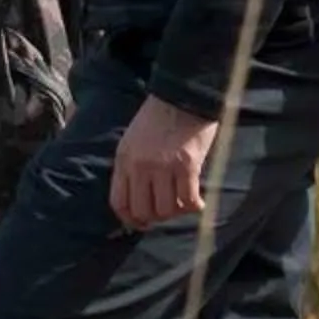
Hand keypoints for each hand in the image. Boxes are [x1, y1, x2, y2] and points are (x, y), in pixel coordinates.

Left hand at [110, 93, 219, 230]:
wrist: (183, 96)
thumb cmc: (159, 117)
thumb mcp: (133, 140)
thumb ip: (131, 167)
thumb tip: (138, 199)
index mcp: (124, 160)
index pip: (119, 202)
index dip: (130, 219)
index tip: (142, 222)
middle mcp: (140, 167)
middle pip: (142, 211)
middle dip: (155, 218)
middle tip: (167, 213)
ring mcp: (163, 167)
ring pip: (166, 210)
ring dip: (176, 212)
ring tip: (183, 204)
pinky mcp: (187, 166)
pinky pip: (188, 200)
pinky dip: (195, 206)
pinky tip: (199, 203)